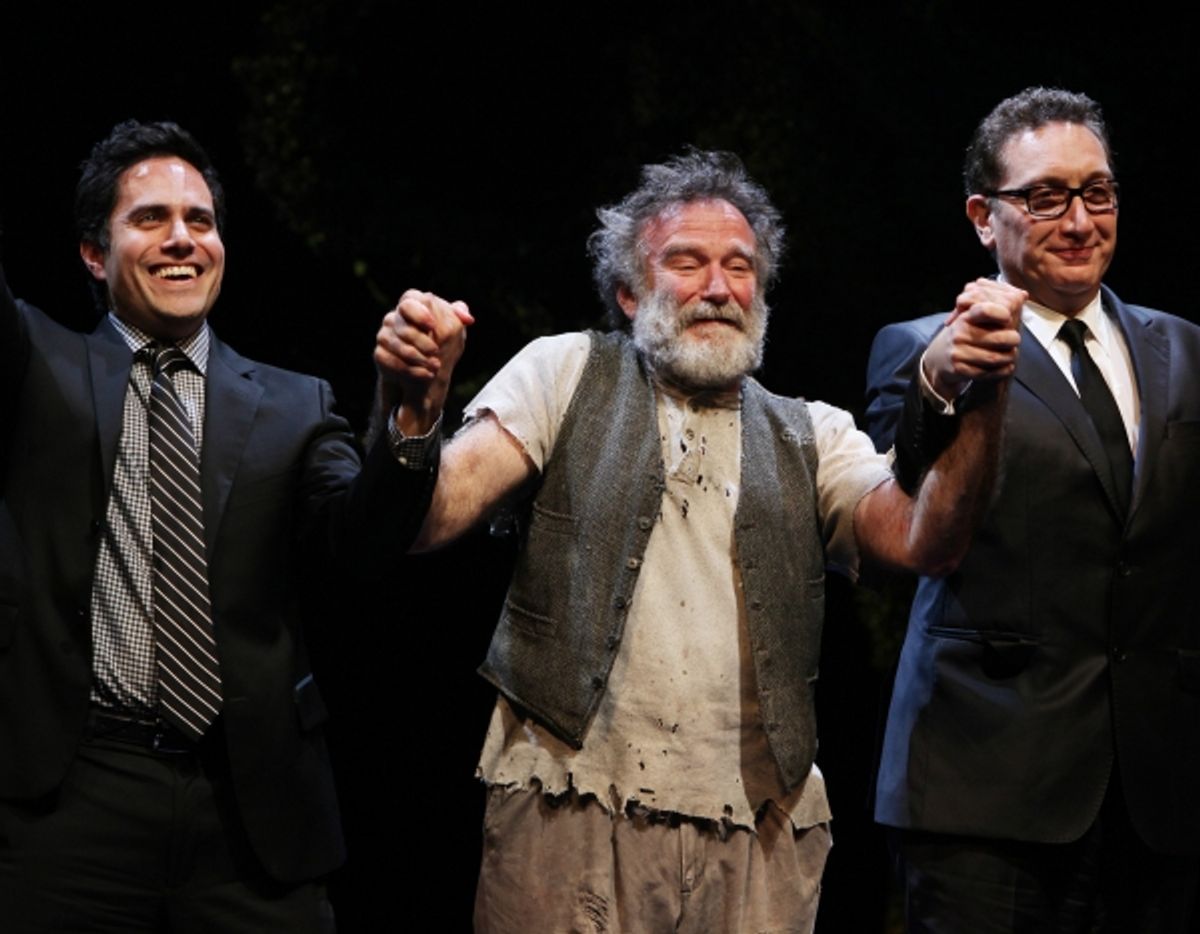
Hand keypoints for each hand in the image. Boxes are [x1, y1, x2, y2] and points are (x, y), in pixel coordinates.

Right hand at [374, 289, 473, 433]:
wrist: (427, 368)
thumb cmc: (441, 342)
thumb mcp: (453, 328)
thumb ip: (458, 317)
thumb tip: (468, 319)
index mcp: (412, 304)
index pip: (410, 299)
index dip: (419, 312)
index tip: (432, 325)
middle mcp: (394, 318)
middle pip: (403, 326)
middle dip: (421, 341)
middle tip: (436, 351)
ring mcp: (384, 336)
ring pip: (397, 345)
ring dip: (418, 358)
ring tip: (435, 366)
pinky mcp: (380, 354)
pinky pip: (391, 361)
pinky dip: (411, 370)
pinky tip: (426, 374)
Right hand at [923, 278, 1023, 398]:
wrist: (939, 358)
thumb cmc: (964, 335)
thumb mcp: (972, 318)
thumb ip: (994, 307)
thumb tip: (1023, 295)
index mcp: (966, 317)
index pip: (985, 310)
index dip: (1000, 313)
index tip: (1008, 317)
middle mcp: (960, 333)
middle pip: (999, 338)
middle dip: (1013, 340)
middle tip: (1015, 340)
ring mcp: (958, 352)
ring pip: (995, 357)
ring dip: (1009, 357)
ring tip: (1012, 354)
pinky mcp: (959, 369)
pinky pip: (988, 372)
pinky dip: (1002, 370)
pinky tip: (1006, 366)